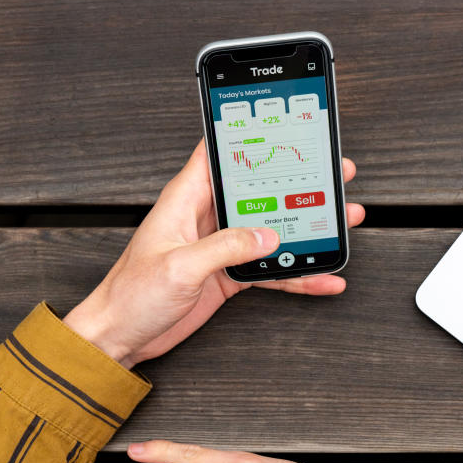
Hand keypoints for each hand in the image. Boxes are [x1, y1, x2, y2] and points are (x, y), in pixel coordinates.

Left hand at [63, 139, 364, 367]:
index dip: (251, 136)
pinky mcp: (226, 274)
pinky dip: (296, 274)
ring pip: (271, 229)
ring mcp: (219, 246)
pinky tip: (321, 278)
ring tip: (343, 220)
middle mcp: (205, 217)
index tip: (286, 125)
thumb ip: (225, 247)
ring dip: (306, 228)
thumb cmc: (131, 295)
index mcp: (186, 199)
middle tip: (334, 172)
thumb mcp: (179, 266)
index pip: (219, 153)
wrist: (119, 336)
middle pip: (259, 190)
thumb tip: (268, 236)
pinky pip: (269, 269)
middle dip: (299, 182)